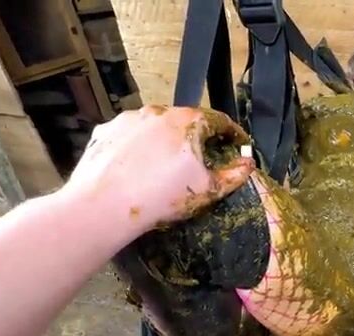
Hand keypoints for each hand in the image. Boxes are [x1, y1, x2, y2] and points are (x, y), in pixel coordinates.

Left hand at [65, 105, 255, 230]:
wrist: (103, 206)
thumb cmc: (162, 196)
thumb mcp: (207, 190)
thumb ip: (234, 175)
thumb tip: (249, 163)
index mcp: (188, 121)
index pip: (218, 121)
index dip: (232, 133)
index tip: (238, 143)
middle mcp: (158, 111)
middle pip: (186, 120)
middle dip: (196, 136)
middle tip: (201, 157)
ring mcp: (129, 119)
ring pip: (155, 126)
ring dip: (165, 139)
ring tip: (165, 164)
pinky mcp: (106, 130)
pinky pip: (129, 135)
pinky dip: (138, 145)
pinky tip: (136, 166)